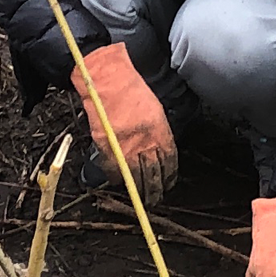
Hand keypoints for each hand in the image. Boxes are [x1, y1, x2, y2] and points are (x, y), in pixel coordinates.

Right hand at [73, 43, 176, 203]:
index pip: (169, 160)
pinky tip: (120, 182)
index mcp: (159, 130)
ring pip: (135, 177)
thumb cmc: (130, 87)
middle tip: (156, 197)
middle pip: (154, 174)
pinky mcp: (106, 146)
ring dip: (139, 190)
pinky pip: (113, 170)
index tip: (169, 183)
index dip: (169, 175)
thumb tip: (158, 147)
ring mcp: (124, 146)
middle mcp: (144, 141)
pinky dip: (116, 178)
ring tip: (142, 198)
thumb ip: (157, 130)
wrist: (105, 78)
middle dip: (156, 189)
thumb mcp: (154, 108)